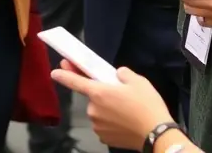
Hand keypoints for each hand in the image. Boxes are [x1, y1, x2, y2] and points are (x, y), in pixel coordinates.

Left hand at [52, 62, 176, 150]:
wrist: (156, 133)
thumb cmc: (146, 104)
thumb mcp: (138, 81)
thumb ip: (123, 74)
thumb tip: (117, 76)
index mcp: (99, 92)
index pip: (76, 82)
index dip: (64, 75)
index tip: (55, 72)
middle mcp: (93, 110)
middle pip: (93, 98)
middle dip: (102, 95)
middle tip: (121, 96)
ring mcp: (97, 126)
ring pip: (99, 112)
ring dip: (107, 110)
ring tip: (127, 111)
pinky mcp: (104, 138)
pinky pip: (104, 125)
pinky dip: (111, 122)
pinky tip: (125, 122)